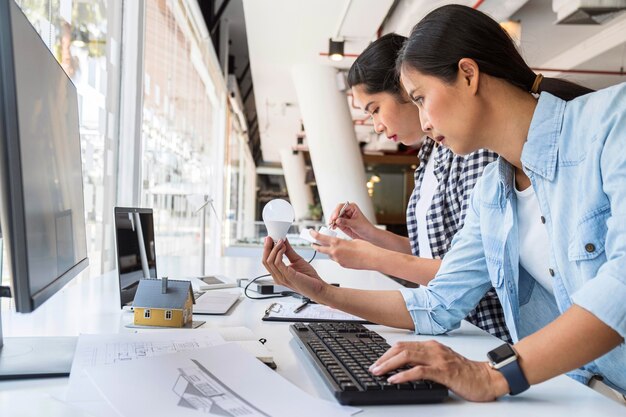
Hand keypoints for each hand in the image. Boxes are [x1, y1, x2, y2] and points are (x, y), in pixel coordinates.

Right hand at [262, 237, 328, 300]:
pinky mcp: (288, 276)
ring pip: (270, 261)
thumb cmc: (308, 277)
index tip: (269, 238)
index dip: (266, 249)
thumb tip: (283, 240)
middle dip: (266, 247)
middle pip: (265, 261)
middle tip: (270, 237)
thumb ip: (288, 251)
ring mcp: (281, 278)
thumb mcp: (296, 260)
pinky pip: (278, 263)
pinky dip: (279, 253)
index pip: (266, 261)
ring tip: (281, 241)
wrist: (318, 287)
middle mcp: (277, 277)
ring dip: (274, 248)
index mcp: (278, 274)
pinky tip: (284, 248)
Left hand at [311, 231, 376, 269]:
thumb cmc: (365, 248)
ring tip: (332, 248)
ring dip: (328, 251)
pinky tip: (344, 254)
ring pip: (329, 255)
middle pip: (320, 249)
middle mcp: (335, 252)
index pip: (321, 238)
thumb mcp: (352, 240)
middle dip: (316, 246)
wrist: (372, 259)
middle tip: (312, 243)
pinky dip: (337, 256)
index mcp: (337, 243)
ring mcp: (338, 260)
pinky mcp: (343, 265)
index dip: (314, 235)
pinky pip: (337, 260)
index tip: (311, 233)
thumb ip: (343, 242)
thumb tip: (340, 244)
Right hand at [328, 202, 374, 239]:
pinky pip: (335, 223)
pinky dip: (333, 225)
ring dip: (332, 221)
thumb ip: (346, 222)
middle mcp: (347, 211)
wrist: (368, 235)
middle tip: (332, 222)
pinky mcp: (342, 224)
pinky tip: (333, 227)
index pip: (341, 206)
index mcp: (352, 207)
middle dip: (333, 216)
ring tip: (332, 225)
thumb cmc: (365, 227)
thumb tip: (337, 220)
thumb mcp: (355, 224)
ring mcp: (344, 217)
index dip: (337, 211)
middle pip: (336, 211)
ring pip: (335, 217)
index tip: (335, 217)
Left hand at [370, 341, 508, 401]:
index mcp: (432, 346)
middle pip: (401, 349)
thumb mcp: (442, 363)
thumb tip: (405, 369)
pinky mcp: (444, 371)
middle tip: (373, 368)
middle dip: (384, 358)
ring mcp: (438, 359)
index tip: (377, 362)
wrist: (488, 378)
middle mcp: (433, 349)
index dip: (387, 353)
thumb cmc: (466, 373)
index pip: (403, 345)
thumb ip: (426, 362)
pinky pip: (419, 371)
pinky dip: (404, 375)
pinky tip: (394, 379)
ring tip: (378, 372)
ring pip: (407, 356)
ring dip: (389, 365)